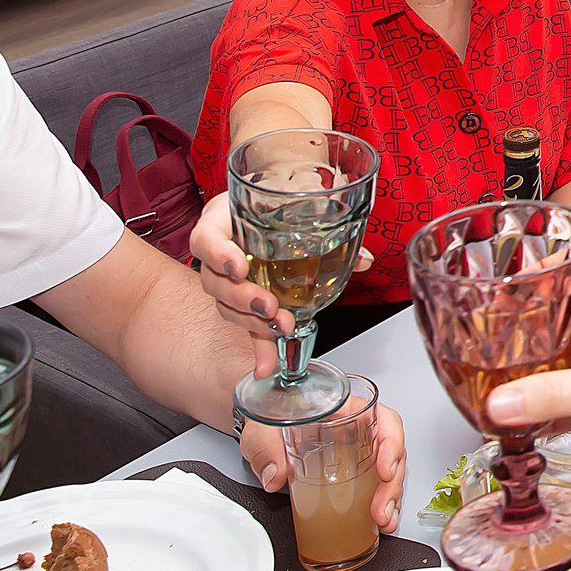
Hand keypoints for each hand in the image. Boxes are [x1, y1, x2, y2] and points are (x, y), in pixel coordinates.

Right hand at [190, 192, 374, 349]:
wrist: (264, 213)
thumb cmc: (273, 206)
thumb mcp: (297, 205)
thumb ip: (329, 229)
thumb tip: (364, 260)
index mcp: (223, 222)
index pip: (206, 239)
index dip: (218, 253)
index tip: (238, 266)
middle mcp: (219, 254)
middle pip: (214, 282)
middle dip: (242, 297)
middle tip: (268, 305)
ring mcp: (226, 280)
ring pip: (226, 306)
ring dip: (253, 321)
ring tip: (280, 326)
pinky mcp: (241, 302)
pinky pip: (245, 325)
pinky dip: (259, 346)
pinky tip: (266, 365)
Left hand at [239, 403, 407, 531]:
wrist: (264, 435)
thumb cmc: (272, 423)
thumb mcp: (264, 431)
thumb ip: (268, 449)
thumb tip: (274, 474)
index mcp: (347, 411)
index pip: (384, 421)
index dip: (391, 445)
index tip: (385, 470)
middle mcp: (359, 431)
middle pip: (391, 454)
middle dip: (391, 486)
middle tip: (381, 510)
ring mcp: (358, 454)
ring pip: (389, 474)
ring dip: (390, 500)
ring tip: (383, 521)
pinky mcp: (353, 475)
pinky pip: (376, 488)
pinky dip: (382, 507)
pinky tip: (380, 522)